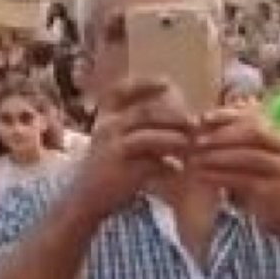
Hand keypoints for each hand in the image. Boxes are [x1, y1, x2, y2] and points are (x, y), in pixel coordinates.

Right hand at [72, 81, 196, 222]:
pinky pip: (151, 162)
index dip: (145, 83)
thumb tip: (169, 115)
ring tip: (189, 143)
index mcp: (104, 115)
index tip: (168, 82)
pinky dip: (167, 165)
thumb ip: (135, 126)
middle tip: (193, 121)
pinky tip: (177, 169)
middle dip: (173, 116)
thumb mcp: (113, 138)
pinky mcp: (120, 168)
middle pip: (146, 112)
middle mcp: (106, 126)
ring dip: (173, 139)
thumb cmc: (106, 165)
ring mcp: (112, 146)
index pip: (123, 90)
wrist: (85, 196)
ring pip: (149, 136)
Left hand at [192, 106, 279, 236]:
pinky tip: (202, 176)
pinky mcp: (278, 191)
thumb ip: (237, 138)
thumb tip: (204, 118)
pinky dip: (220, 176)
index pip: (255, 116)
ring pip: (250, 156)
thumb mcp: (254, 155)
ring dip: (219, 156)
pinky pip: (245, 180)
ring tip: (195, 158)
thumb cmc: (265, 180)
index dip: (228, 115)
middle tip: (197, 140)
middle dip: (222, 134)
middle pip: (254, 132)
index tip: (203, 117)